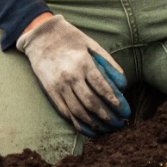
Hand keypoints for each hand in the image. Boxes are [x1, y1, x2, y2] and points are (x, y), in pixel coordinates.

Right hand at [15, 13, 130, 135]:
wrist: (40, 37)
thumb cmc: (71, 39)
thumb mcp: (92, 45)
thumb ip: (108, 64)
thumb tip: (122, 85)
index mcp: (83, 63)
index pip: (103, 88)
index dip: (116, 103)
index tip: (125, 111)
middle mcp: (70, 76)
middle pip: (92, 103)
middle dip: (108, 117)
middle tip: (119, 124)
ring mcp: (58, 85)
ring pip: (78, 112)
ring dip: (95, 124)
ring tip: (106, 129)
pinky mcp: (50, 92)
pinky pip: (65, 112)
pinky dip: (78, 123)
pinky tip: (89, 129)